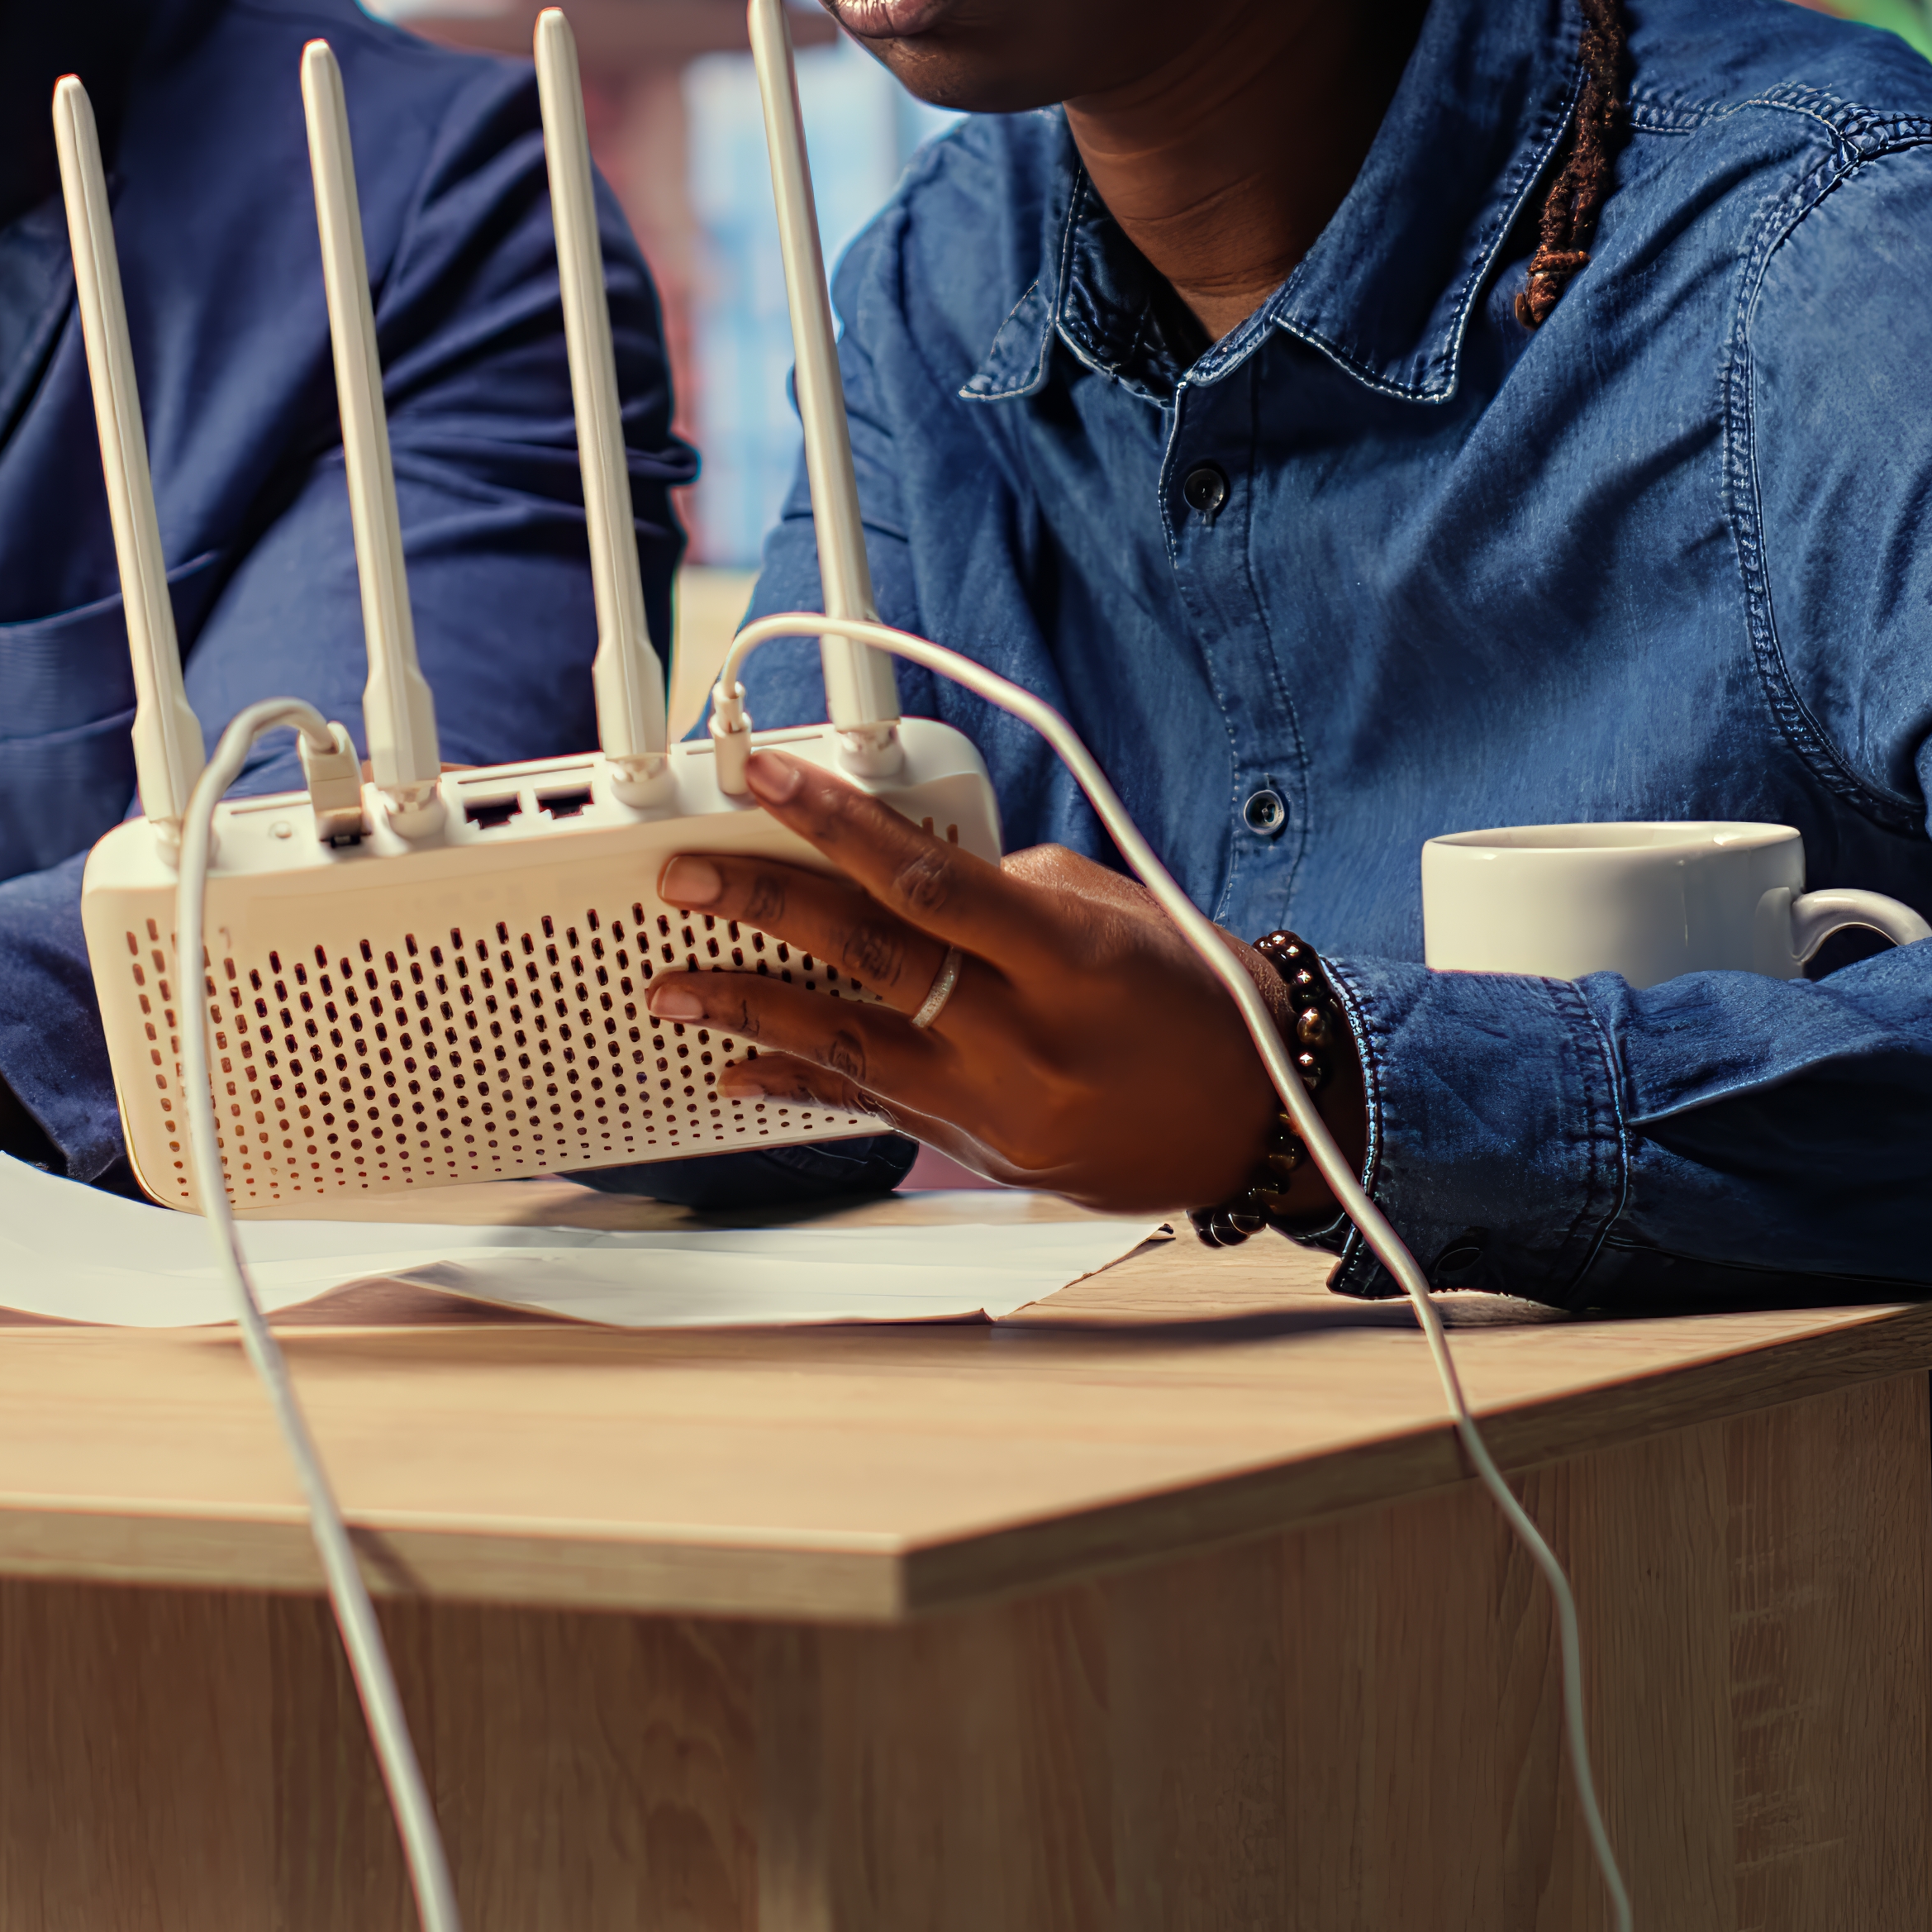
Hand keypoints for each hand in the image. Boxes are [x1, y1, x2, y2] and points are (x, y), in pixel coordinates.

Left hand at [647, 749, 1283, 1216]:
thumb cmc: (1194, 996)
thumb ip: (1004, 890)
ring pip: (845, 1050)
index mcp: (1067, 955)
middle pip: (870, 958)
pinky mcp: (981, 1152)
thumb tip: (900, 870)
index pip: (926, 877)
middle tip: (684, 880)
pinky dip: (798, 1084)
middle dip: (762, 910)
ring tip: (672, 986)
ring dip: (748, 1010)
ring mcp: (998, 1105)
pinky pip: (870, 1110)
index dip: (833, 823)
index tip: (765, 779)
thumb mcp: (1114, 914)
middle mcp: (1026, 1035)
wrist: (1258, 1116)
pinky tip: (737, 1068)